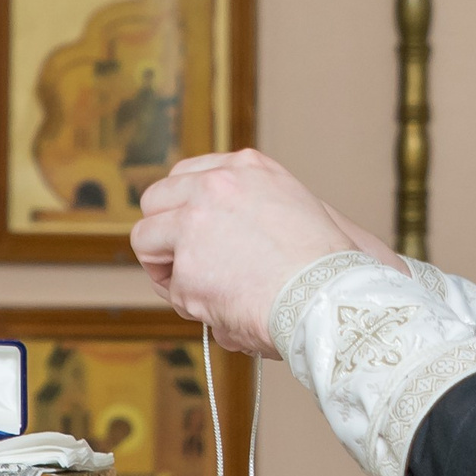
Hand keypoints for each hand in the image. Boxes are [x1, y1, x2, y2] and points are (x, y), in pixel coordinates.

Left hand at [131, 150, 359, 355]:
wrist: (329, 298)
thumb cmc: (325, 266)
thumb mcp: (297, 205)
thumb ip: (255, 203)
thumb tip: (225, 227)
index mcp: (247, 167)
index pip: (186, 174)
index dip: (181, 206)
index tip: (186, 228)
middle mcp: (216, 185)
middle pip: (156, 199)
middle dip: (162, 233)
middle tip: (180, 262)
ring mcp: (196, 223)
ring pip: (146, 240)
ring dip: (166, 268)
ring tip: (200, 289)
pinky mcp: (187, 266)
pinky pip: (170, 288)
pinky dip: (191, 304)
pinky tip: (224, 308)